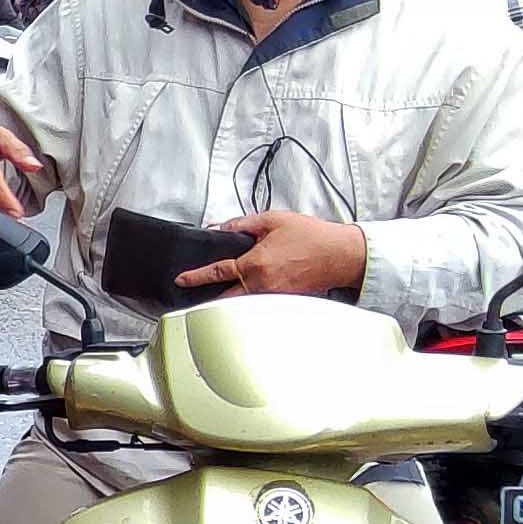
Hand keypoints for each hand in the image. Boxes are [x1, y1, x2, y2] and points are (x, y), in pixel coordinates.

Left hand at [175, 210, 367, 296]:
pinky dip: (252, 298)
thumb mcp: (273, 220)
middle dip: (209, 297)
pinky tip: (252, 290)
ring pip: (243, 302)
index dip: (195, 277)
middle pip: (225, 297)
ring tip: (221, 291)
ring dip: (231, 297)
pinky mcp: (285, 301)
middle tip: (196, 294)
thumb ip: (242, 224)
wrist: (340, 255)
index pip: (217, 272)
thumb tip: (221, 228)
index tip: (181, 280)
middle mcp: (261, 284)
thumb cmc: (312, 237)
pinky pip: (261, 303)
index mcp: (255, 264)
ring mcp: (273, 296)